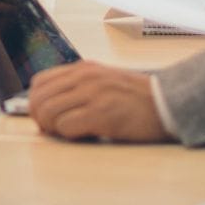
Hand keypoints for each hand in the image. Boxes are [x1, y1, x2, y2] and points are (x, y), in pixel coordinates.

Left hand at [27, 62, 172, 142]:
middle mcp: (85, 77)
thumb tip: (50, 110)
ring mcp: (93, 94)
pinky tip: (83, 135)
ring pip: (48, 112)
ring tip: (69, 133)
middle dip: (39, 118)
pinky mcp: (102, 113)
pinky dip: (68, 135)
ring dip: (53, 128)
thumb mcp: (104, 82)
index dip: (36, 102)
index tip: (45, 117)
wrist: (168, 103)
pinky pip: (66, 125)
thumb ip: (79, 89)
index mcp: (83, 69)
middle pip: (39, 98)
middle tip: (53, 131)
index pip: (40, 82)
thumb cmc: (137, 99)